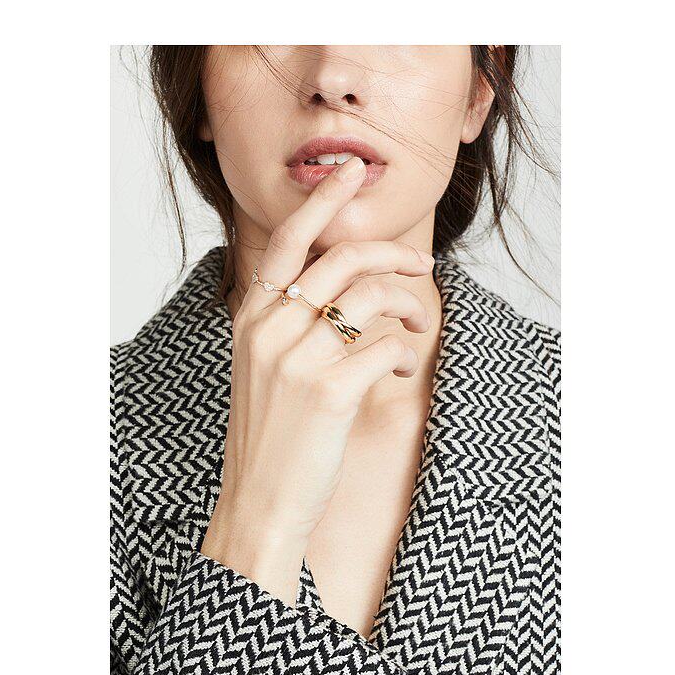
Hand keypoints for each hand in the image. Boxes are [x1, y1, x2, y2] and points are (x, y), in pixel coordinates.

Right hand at [200, 155, 433, 605]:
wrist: (260, 504)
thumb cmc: (271, 438)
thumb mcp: (265, 369)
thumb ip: (291, 322)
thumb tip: (348, 284)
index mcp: (251, 318)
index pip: (289, 240)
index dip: (323, 200)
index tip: (351, 171)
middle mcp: (269, 329)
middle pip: (345, 259)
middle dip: (396, 255)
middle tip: (423, 265)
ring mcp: (296, 358)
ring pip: (373, 296)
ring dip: (411, 305)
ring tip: (419, 326)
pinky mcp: (328, 391)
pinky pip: (387, 345)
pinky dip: (406, 351)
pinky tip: (404, 365)